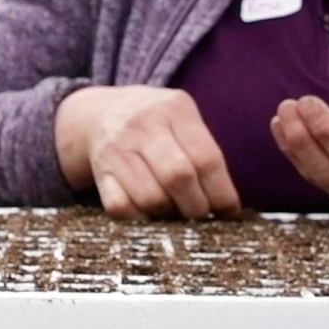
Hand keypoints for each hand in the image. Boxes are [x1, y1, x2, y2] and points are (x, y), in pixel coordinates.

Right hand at [54, 85, 240, 219]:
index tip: (229, 212)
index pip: (205, 158)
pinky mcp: (100, 172)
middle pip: (178, 177)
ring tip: (177, 212)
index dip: (221, 192)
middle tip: (202, 215)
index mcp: (174, 109)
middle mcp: (142, 125)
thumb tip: (227, 206)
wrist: (99, 113)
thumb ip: (204, 150)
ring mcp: (116, 148)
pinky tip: (150, 214)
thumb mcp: (182, 117)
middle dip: (196, 207)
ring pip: (150, 198)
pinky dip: (140, 219)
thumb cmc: (155, 122)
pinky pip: (121, 208)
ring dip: (169, 216)